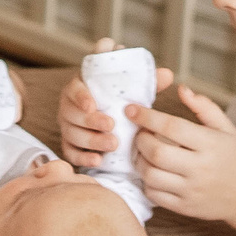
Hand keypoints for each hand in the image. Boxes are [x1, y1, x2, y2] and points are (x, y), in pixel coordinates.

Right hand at [56, 38, 175, 165]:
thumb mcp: (132, 91)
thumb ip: (148, 82)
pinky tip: (97, 161)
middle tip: (111, 126)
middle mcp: (70, 105)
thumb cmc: (120, 102)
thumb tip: (167, 74)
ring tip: (112, 145)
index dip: (81, 96)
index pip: (76, 87)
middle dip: (91, 120)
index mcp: (82, 86)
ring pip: (72, 133)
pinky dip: (83, 157)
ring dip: (92, 140)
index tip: (92, 105)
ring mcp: (68, 126)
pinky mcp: (69, 145)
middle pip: (71, 112)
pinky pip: (70, 153)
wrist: (110, 124)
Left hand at [134, 86, 235, 224]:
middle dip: (140, 140)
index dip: (147, 116)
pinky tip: (152, 171)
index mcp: (210, 144)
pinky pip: (154, 194)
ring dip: (139, 161)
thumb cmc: (235, 157)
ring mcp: (192, 190)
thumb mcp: (227, 128)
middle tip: (140, 133)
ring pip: (151, 175)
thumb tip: (181, 89)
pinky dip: (145, 181)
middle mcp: (200, 168)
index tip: (131, 109)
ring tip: (143, 152)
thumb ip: (204, 107)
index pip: (172, 127)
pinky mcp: (185, 207)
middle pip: (156, 152)